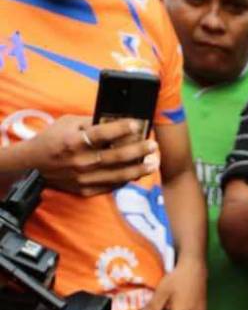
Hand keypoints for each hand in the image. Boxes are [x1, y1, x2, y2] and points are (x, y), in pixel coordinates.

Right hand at [19, 116, 157, 195]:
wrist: (31, 165)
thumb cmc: (52, 139)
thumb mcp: (68, 123)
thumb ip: (91, 121)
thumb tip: (116, 120)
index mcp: (74, 141)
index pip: (102, 134)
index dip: (121, 128)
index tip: (136, 124)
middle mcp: (80, 161)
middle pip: (116, 156)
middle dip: (139, 150)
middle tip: (153, 145)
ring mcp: (83, 178)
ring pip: (118, 175)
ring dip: (139, 169)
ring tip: (153, 163)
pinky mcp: (85, 189)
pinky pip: (111, 186)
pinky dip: (125, 180)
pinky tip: (137, 174)